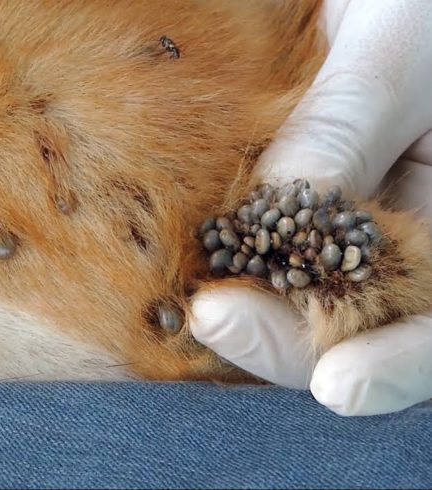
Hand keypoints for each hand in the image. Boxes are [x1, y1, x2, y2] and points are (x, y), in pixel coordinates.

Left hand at [190, 0, 431, 415]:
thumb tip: (281, 204)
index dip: (397, 365)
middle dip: (288, 342)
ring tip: (201, 308)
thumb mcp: (401, 50)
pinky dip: (225, 264)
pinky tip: (190, 265)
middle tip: (219, 320)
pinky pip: (254, 249)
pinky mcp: (291, 205)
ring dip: (247, 313)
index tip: (340, 384)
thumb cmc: (421, 8)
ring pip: (294, 301)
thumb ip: (350, 125)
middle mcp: (406, 241)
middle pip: (353, 328)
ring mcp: (342, 227)